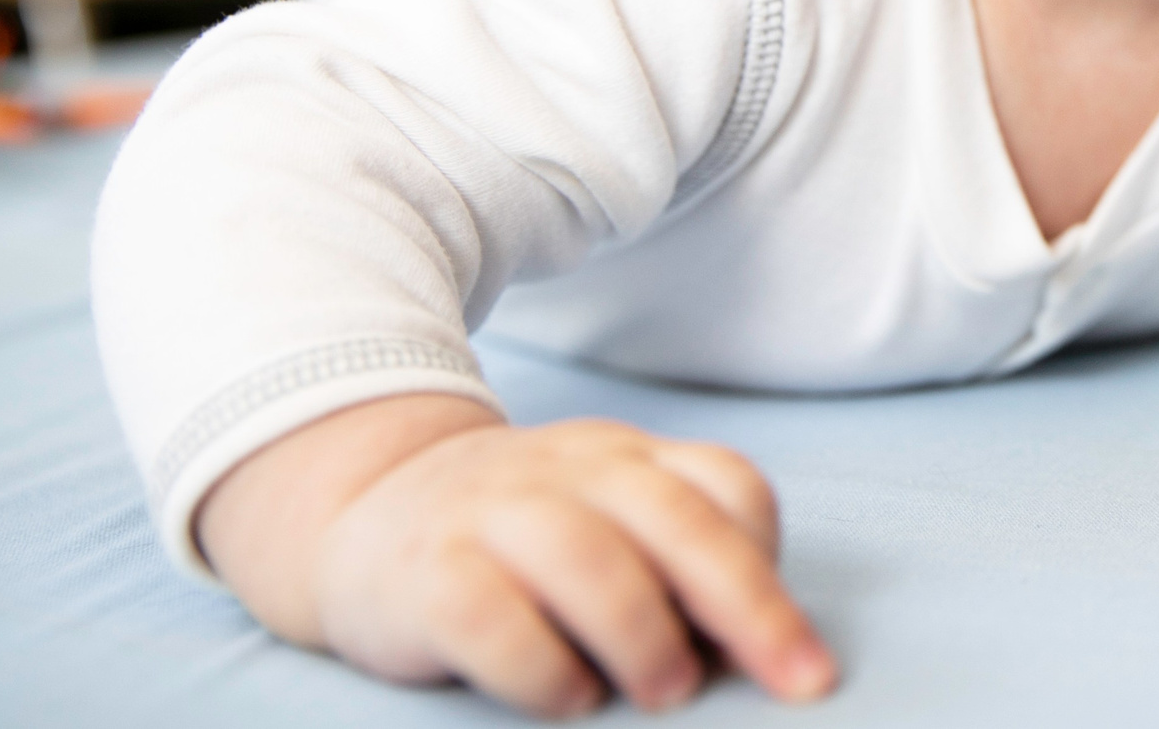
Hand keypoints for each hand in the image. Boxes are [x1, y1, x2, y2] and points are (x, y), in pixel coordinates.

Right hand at [199, 395, 835, 717]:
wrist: (360, 510)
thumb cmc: (519, 542)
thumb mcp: (606, 522)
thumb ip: (676, 564)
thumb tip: (755, 656)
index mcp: (627, 460)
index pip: (725, 485)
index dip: (769, 561)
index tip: (798, 649)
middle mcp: (568, 472)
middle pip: (677, 520)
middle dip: (750, 605)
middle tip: (794, 682)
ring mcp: (491, 512)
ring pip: (585, 557)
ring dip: (645, 633)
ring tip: (670, 693)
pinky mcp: (424, 573)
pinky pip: (490, 616)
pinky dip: (542, 667)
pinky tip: (569, 698)